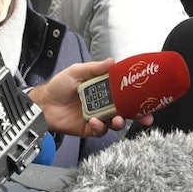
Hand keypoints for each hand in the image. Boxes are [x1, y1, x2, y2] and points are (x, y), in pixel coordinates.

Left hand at [27, 58, 153, 137]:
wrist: (43, 103)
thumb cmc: (59, 86)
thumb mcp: (76, 71)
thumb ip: (94, 68)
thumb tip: (112, 61)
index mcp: (104, 89)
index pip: (124, 92)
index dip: (137, 95)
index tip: (149, 97)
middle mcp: (103, 104)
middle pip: (126, 110)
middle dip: (138, 115)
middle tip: (145, 117)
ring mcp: (97, 117)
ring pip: (115, 123)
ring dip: (120, 122)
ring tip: (118, 120)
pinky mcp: (89, 129)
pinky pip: (99, 130)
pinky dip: (99, 126)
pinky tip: (93, 120)